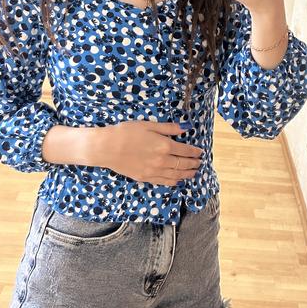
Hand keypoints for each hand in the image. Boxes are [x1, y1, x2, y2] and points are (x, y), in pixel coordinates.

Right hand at [89, 119, 203, 185]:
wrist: (107, 148)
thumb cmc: (126, 132)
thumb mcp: (149, 125)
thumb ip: (168, 128)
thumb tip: (185, 128)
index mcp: (164, 146)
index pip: (185, 151)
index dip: (194, 152)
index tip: (200, 152)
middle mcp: (162, 161)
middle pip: (182, 164)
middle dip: (193, 164)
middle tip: (199, 163)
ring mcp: (153, 171)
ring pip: (175, 175)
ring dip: (187, 174)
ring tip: (194, 173)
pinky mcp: (145, 178)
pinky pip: (163, 182)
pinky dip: (173, 182)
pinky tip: (178, 181)